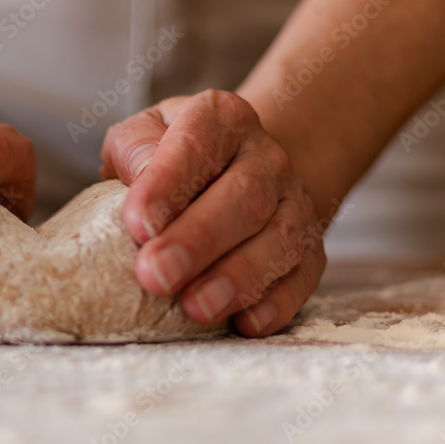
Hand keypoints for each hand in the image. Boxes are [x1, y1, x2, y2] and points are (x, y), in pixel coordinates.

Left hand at [101, 89, 326, 336]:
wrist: (243, 168)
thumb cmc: (175, 158)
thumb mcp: (145, 134)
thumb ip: (135, 149)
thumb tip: (137, 178)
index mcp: (222, 120)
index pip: (197, 144)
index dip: (168, 184)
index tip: (138, 224)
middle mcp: (266, 158)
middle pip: (244, 197)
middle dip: (198, 240)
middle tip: (155, 275)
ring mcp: (294, 204)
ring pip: (278, 241)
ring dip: (237, 279)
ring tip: (194, 309)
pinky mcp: (310, 249)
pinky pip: (302, 278)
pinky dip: (275, 304)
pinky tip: (244, 323)